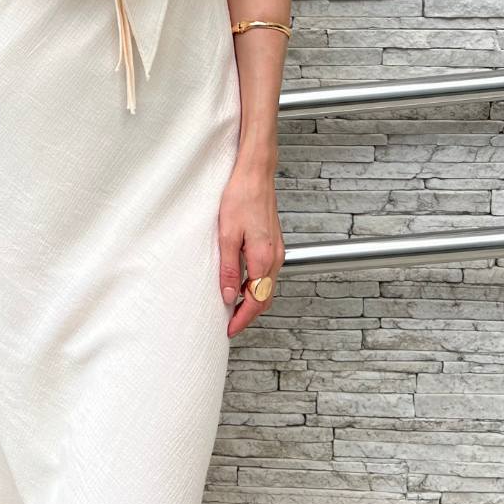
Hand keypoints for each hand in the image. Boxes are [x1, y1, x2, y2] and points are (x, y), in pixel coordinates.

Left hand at [218, 161, 284, 338]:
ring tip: (232, 305)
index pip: (256, 301)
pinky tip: (241, 282)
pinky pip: (267, 273)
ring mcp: (277, 251)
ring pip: (267, 286)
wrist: (256, 174)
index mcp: (264, 258)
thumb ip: (229, 268)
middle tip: (229, 323)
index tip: (229, 329)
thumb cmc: (241, 197)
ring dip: (252, 299)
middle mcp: (275, 258)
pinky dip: (255, 285)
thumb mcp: (227, 234)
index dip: (242, 319)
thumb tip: (228, 295)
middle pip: (265, 298)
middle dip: (248, 314)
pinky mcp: (274, 243)